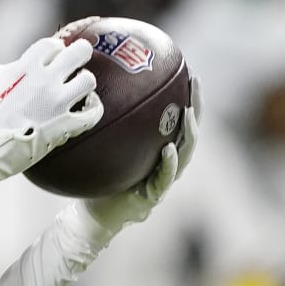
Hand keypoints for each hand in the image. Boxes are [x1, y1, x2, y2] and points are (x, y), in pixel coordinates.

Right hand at [0, 37, 102, 181]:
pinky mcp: (65, 125)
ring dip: (86, 83)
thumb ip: (10, 71)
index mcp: (24, 68)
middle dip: (82, 53)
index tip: (54, 56)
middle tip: (79, 62)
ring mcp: (57, 103)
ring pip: (89, 81)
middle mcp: (44, 80)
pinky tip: (89, 109)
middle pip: (80, 52)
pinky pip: (93, 113)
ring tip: (80, 90)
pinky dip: (94, 109)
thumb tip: (22, 65)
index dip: (56, 48)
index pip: (52, 44)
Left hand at [84, 76, 201, 231]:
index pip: (177, 118)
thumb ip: (104, 121)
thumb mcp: (101, 144)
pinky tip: (169, 149)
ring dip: (189, 133)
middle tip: (195, 84)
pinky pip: (164, 179)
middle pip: (188, 131)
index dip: (187, 96)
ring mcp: (162, 181)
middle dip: (196, 106)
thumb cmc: (97, 177)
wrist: (92, 214)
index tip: (189, 71)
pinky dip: (170, 164)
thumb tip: (88, 86)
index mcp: (157, 147)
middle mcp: (165, 162)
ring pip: (185, 154)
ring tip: (188, 114)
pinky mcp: (152, 197)